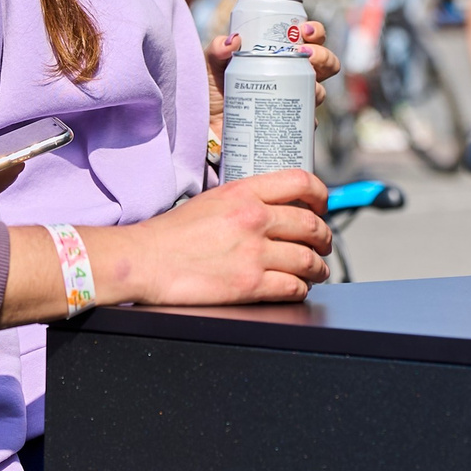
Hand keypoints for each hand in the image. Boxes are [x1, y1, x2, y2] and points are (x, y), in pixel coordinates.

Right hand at [102, 170, 333, 306]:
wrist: (144, 260)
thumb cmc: (171, 234)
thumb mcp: (211, 200)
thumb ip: (245, 201)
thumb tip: (274, 211)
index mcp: (244, 192)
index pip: (301, 182)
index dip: (321, 194)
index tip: (323, 205)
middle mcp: (254, 218)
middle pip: (312, 225)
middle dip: (325, 238)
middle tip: (324, 244)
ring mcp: (254, 252)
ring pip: (309, 259)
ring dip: (319, 268)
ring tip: (317, 271)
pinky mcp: (250, 284)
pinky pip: (293, 287)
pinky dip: (301, 289)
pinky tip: (297, 288)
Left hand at [203, 20, 339, 116]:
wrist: (207, 125)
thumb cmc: (212, 89)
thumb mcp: (212, 65)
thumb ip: (217, 50)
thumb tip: (232, 40)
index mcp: (281, 56)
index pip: (309, 39)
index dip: (315, 32)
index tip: (304, 31)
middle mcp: (292, 76)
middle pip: (325, 64)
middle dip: (323, 56)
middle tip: (305, 54)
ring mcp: (292, 101)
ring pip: (319, 91)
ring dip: (317, 86)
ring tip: (300, 83)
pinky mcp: (288, 124)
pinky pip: (307, 123)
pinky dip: (306, 118)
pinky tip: (294, 114)